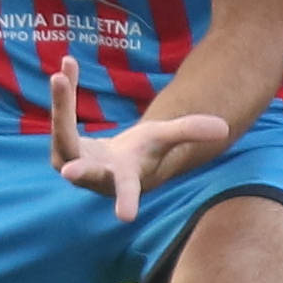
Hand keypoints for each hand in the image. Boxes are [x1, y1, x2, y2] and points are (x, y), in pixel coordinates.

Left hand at [48, 60, 231, 220]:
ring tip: (61, 73)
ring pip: (62, 131)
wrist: (117, 162)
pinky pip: (60, 116)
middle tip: (66, 173)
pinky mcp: (59, 146)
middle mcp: (94, 174)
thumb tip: (223, 127)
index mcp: (124, 177)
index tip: (126, 218)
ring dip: (62, 103)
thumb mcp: (165, 138)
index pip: (128, 190)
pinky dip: (63, 92)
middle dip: (77, 169)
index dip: (128, 201)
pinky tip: (67, 65)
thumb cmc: (145, 154)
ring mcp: (71, 161)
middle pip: (82, 168)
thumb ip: (189, 131)